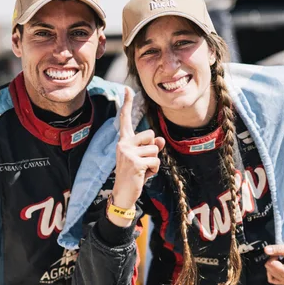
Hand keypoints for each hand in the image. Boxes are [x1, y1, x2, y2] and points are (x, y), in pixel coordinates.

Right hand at [110, 88, 164, 214]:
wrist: (123, 194)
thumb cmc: (134, 175)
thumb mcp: (143, 159)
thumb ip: (151, 147)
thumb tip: (160, 140)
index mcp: (124, 141)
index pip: (125, 120)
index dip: (127, 104)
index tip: (128, 89)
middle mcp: (123, 144)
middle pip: (151, 136)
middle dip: (153, 150)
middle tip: (142, 163)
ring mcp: (127, 153)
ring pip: (155, 149)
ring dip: (154, 162)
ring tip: (143, 170)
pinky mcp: (135, 162)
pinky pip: (155, 160)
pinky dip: (154, 170)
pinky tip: (144, 175)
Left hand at [263, 242, 283, 284]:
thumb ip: (278, 249)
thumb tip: (265, 250)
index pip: (271, 265)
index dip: (273, 256)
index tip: (281, 252)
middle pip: (269, 269)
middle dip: (273, 260)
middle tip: (283, 255)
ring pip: (270, 274)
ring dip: (273, 265)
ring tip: (283, 259)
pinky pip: (273, 278)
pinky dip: (273, 271)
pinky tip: (280, 264)